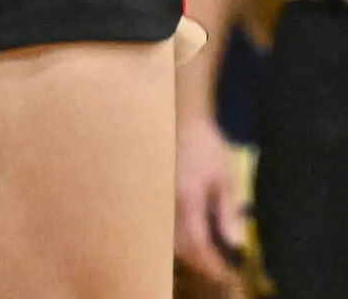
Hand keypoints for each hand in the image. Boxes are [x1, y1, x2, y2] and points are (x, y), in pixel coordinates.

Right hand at [175, 113, 244, 287]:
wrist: (181, 119)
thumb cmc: (206, 146)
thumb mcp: (225, 178)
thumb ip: (228, 212)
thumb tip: (234, 242)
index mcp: (188, 199)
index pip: (198, 243)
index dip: (211, 262)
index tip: (226, 273)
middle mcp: (170, 203)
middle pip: (181, 245)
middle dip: (199, 262)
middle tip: (218, 268)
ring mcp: (160, 198)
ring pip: (170, 237)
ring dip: (188, 252)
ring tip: (206, 256)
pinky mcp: (158, 193)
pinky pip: (166, 224)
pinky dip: (180, 238)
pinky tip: (192, 236)